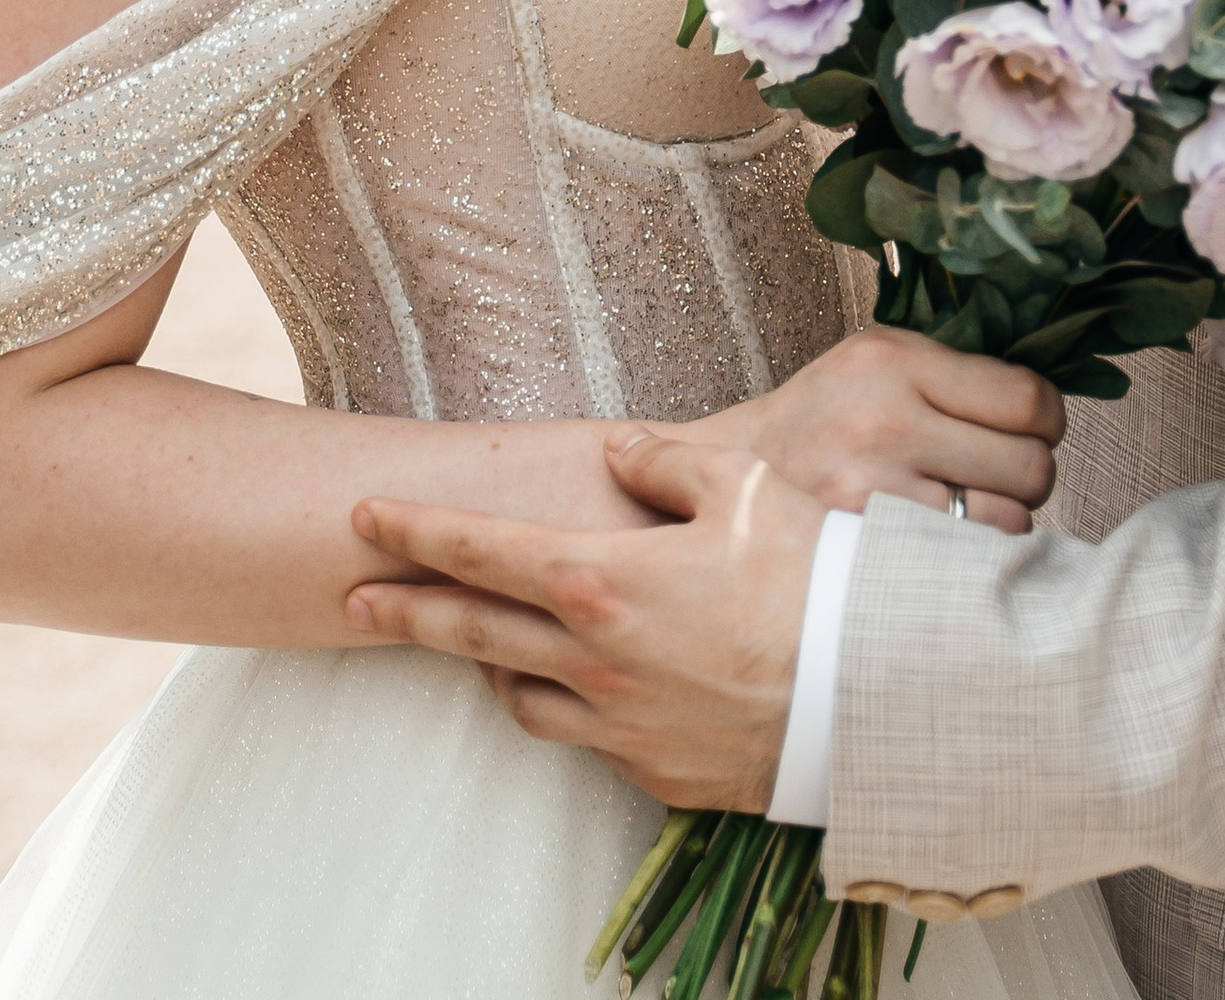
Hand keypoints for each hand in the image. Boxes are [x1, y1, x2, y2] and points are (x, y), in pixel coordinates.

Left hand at [348, 432, 815, 809]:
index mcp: (601, 579)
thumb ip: (664, 460)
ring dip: (488, 666)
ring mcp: (619, 725)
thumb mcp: (740, 483)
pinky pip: (584, 738)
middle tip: (353, 603)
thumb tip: (619, 451)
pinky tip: (575, 688)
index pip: (479, 549)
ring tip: (476, 643)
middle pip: (468, 633)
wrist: (872, 694)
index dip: (414, 530)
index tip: (363, 517)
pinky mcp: (654, 773)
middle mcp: (592, 660)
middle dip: (403, 612)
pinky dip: (565, 708)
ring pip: (519, 697)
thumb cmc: (810, 575)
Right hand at [679, 324, 1061, 535]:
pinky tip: (943, 544)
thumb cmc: (819, 419)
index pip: (1028, 398)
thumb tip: (1046, 400)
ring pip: (1008, 525)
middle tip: (1002, 472)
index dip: (1047, 419)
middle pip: (1031, 467)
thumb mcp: (874, 360)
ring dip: (1001, 521)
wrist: (723, 481)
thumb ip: (952, 370)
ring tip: (966, 508)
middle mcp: (886, 422)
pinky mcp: (865, 554)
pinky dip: (968, 560)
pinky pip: (965, 565)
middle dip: (1030, 472)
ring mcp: (876, 496)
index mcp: (893, 361)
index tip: (1035, 426)